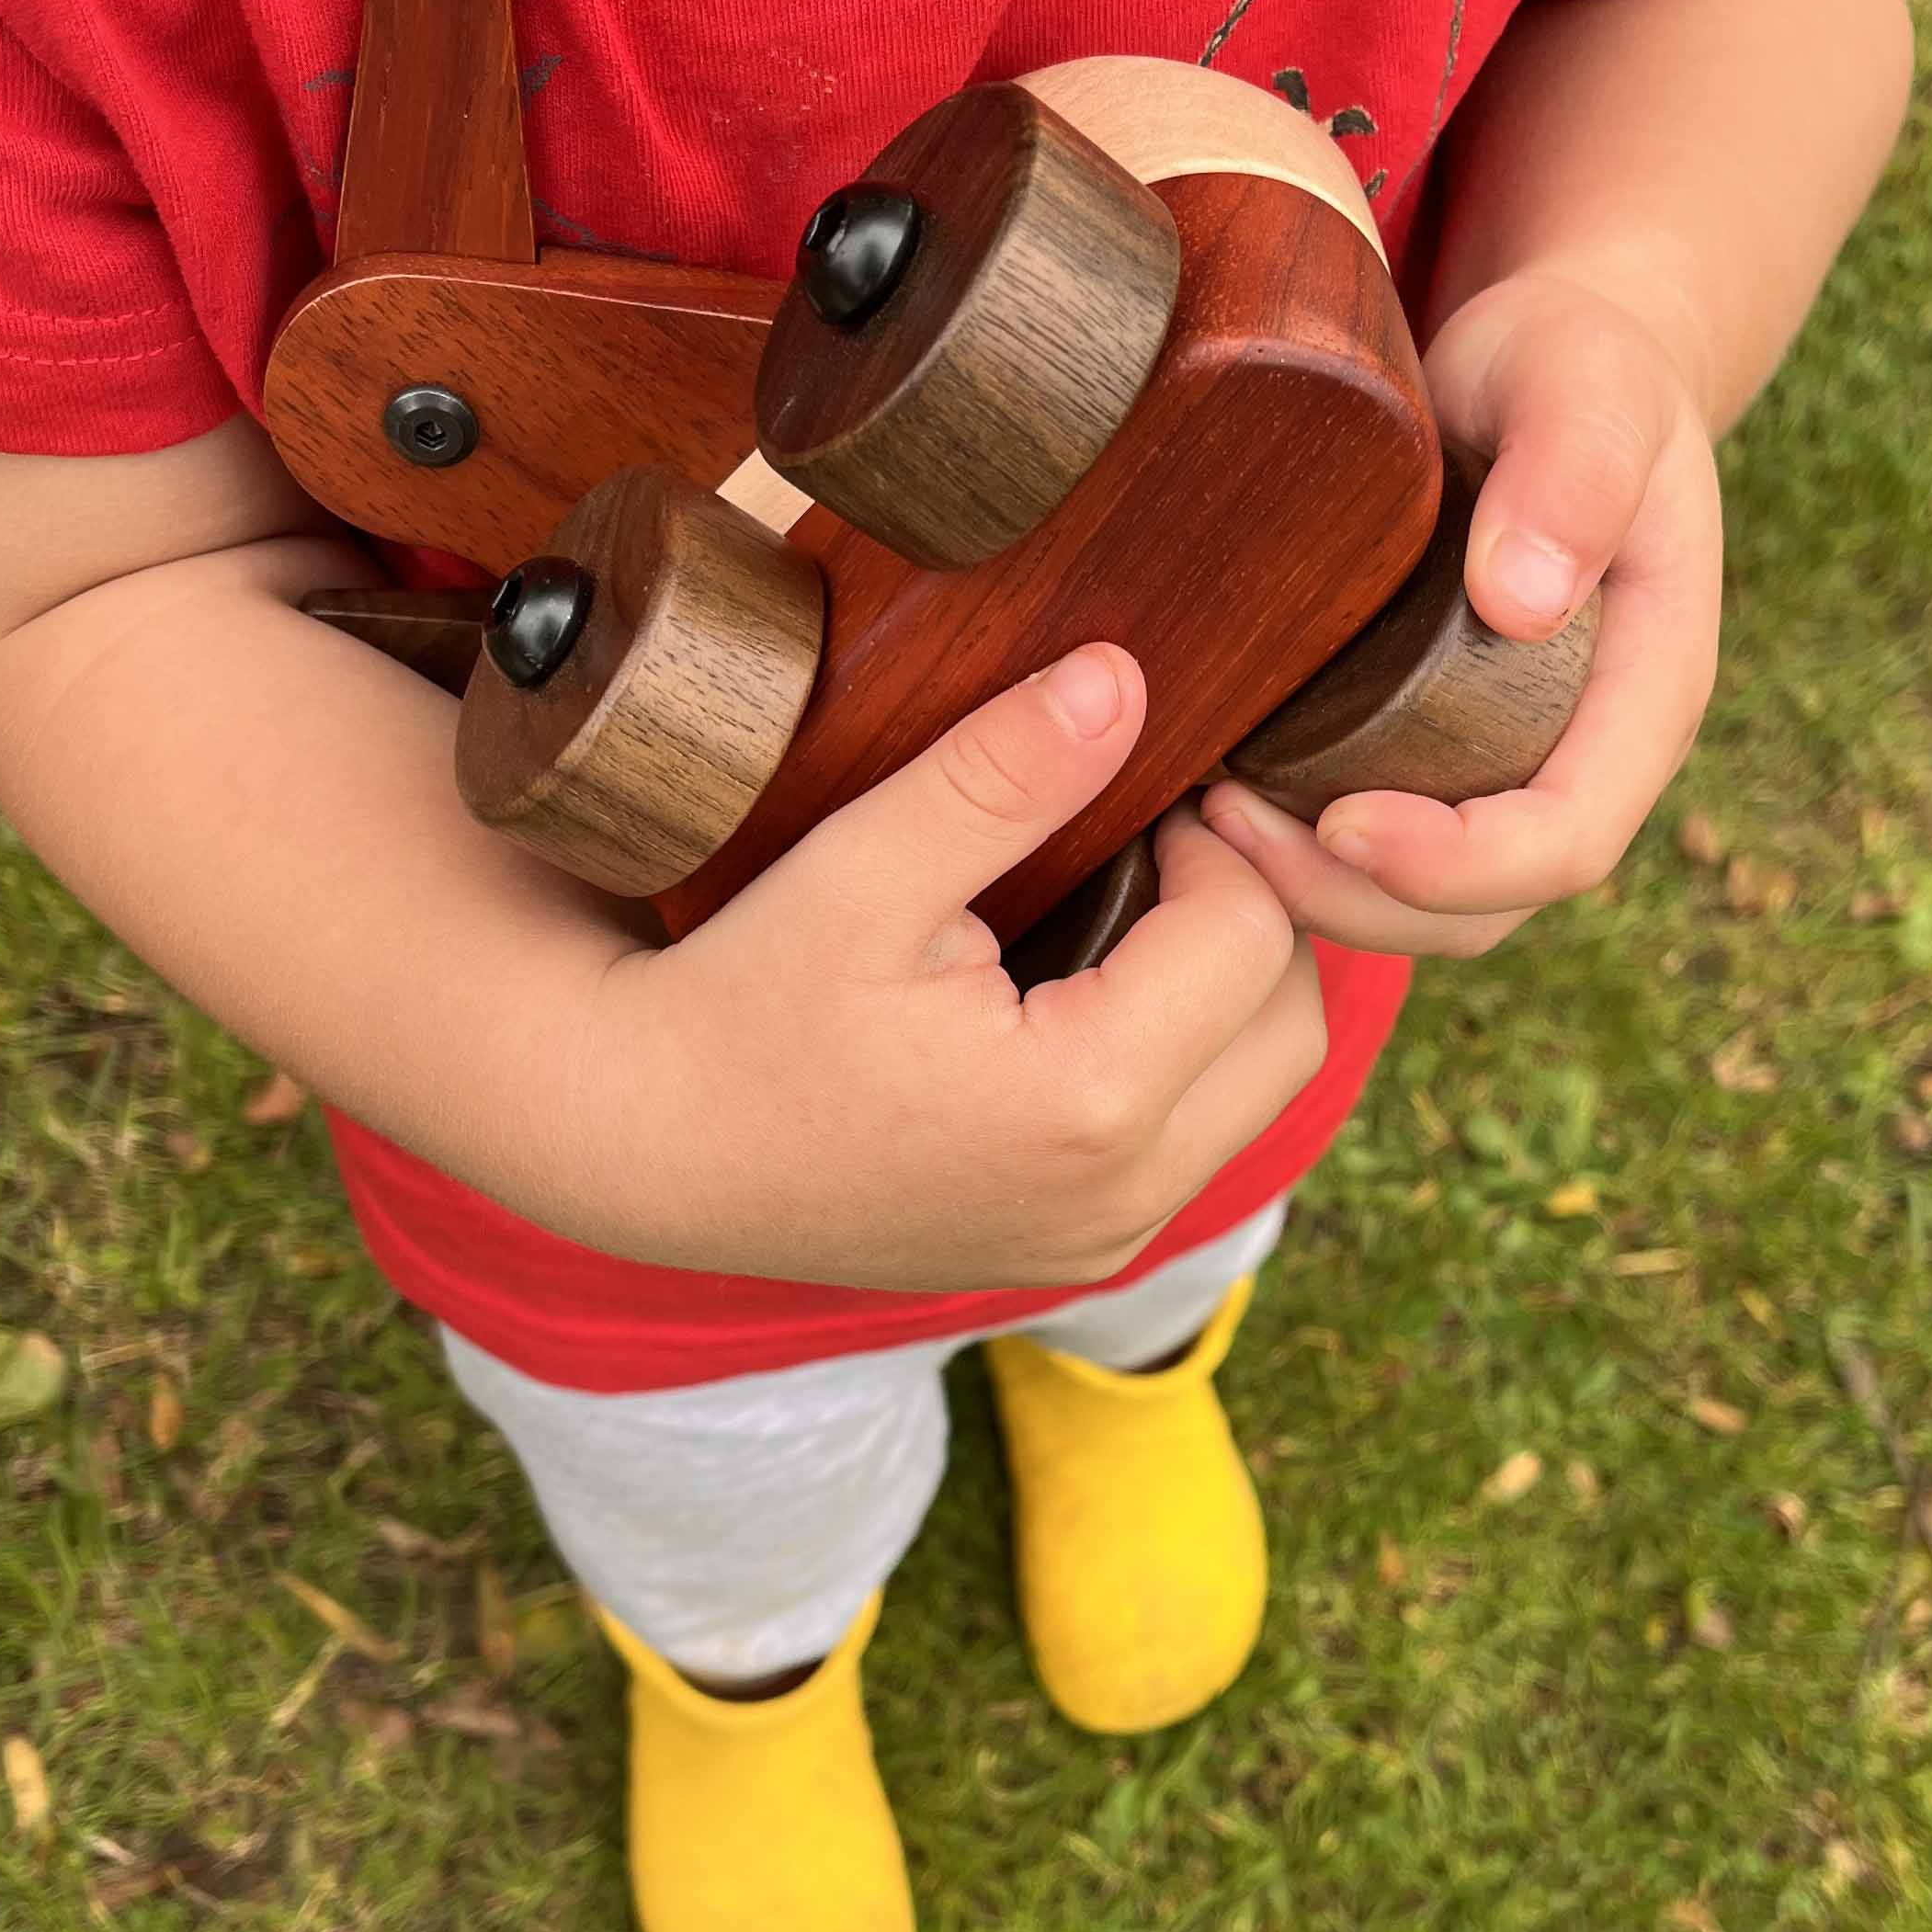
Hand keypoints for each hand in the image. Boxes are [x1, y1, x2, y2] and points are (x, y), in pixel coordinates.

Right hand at [564, 645, 1324, 1291]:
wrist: (640, 1143)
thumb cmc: (735, 1002)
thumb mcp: (862, 871)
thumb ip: (1003, 774)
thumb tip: (1126, 678)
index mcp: (1085, 1105)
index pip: (1249, 935)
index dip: (1218, 840)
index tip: (1146, 788)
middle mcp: (1119, 1200)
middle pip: (1290, 1027)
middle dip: (1253, 916)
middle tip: (1165, 838)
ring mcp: (1099, 1242)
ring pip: (1257, 1092)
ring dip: (1230, 992)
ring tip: (1139, 902)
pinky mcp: (1074, 1254)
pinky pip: (1194, 1143)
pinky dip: (1184, 1058)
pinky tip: (1101, 988)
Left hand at [1200, 271, 1721, 955]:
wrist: (1533, 370)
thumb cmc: (1568, 364)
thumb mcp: (1583, 378)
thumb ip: (1572, 465)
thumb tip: (1523, 599)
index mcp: (1647, 691)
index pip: (1570, 836)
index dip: (1460, 863)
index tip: (1342, 823)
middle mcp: (1580, 760)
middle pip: (1480, 908)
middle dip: (1352, 896)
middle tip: (1221, 831)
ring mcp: (1504, 775)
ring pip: (1415, 907)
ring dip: (1305, 891)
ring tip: (1196, 822)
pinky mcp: (1430, 767)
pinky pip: (1368, 860)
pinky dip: (1286, 857)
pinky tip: (1199, 801)